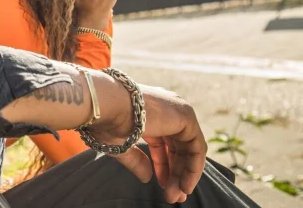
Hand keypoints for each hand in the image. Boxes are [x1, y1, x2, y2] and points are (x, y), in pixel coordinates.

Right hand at [91, 84, 205, 203]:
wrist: (105, 106)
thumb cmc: (106, 121)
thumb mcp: (121, 145)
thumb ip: (137, 160)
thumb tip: (147, 178)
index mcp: (150, 111)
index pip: (163, 142)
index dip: (163, 165)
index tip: (162, 186)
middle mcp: (166, 108)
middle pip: (177, 147)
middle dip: (175, 173)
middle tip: (173, 196)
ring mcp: (178, 111)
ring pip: (189, 148)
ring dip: (184, 174)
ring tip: (177, 196)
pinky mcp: (186, 117)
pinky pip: (197, 147)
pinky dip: (193, 168)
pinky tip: (185, 185)